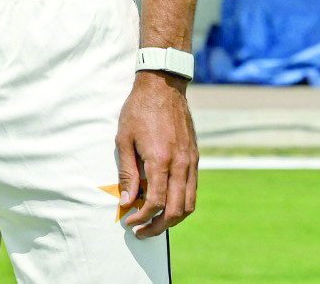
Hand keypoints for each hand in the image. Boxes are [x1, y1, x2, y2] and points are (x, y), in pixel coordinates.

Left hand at [116, 71, 198, 236]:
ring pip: (189, 204)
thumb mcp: (124, 139)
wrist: (163, 86)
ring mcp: (191, 162)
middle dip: (159, 226)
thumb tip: (126, 201)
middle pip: (176, 210)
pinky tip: (166, 203)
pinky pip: (193, 189)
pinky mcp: (195, 158)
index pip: (155, 202)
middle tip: (142, 232)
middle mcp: (180, 164)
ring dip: (173, 219)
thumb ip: (127, 173)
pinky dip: (182, 203)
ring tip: (155, 223)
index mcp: (160, 160)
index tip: (129, 221)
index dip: (142, 217)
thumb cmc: (138, 110)